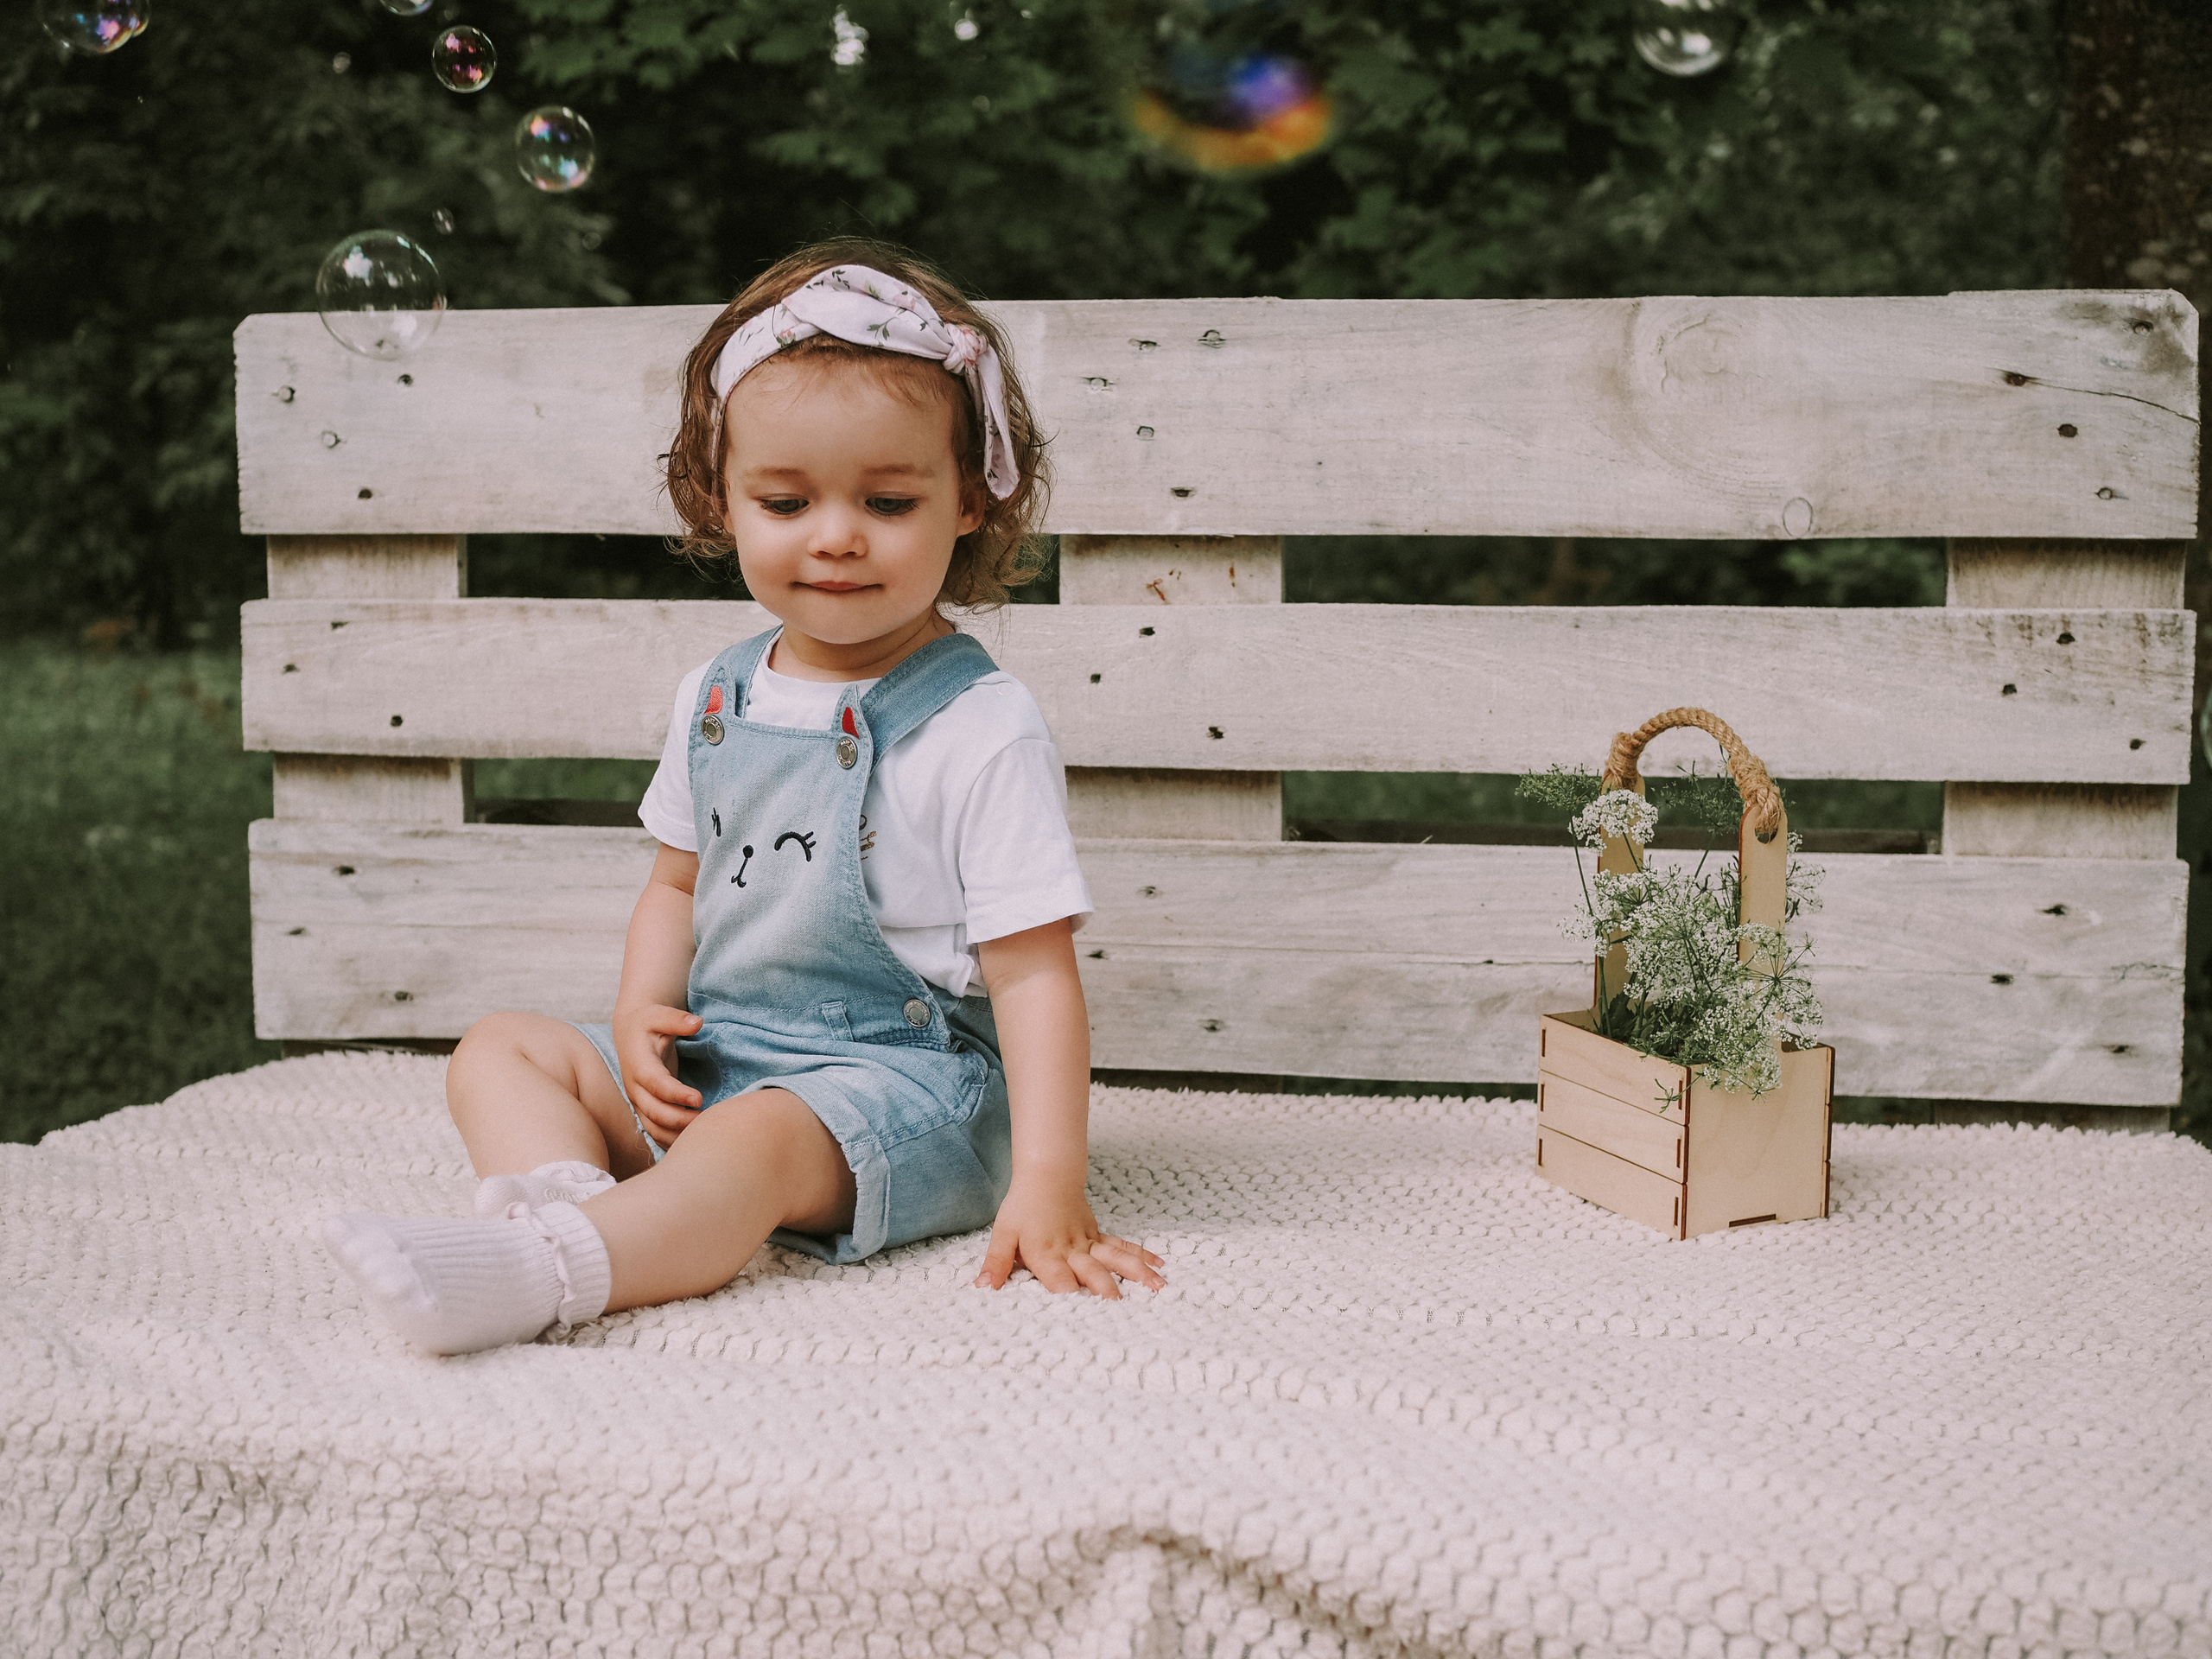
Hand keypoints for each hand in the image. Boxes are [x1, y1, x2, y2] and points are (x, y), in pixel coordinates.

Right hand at [613, 1002, 703, 1147]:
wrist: (630, 1032)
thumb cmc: (648, 1022)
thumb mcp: (659, 1014)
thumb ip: (676, 1019)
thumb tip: (696, 1023)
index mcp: (639, 1064)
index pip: (656, 1084)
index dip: (676, 1094)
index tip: (699, 1099)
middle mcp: (635, 1087)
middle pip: (655, 1112)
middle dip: (680, 1120)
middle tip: (708, 1121)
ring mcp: (639, 1101)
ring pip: (654, 1127)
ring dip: (677, 1135)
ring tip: (704, 1133)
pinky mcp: (645, 1108)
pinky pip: (655, 1131)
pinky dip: (671, 1140)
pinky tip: (693, 1142)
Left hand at [974, 1178, 1164, 1299]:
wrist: (1046, 1176)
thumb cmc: (1022, 1208)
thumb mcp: (1003, 1235)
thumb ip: (995, 1263)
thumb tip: (982, 1288)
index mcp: (1047, 1254)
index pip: (1060, 1281)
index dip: (1071, 1299)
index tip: (1083, 1317)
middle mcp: (1072, 1250)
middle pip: (1093, 1273)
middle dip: (1107, 1292)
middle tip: (1123, 1311)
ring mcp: (1090, 1243)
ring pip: (1116, 1258)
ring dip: (1137, 1273)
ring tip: (1159, 1288)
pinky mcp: (1099, 1236)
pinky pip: (1122, 1246)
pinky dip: (1141, 1255)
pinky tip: (1160, 1266)